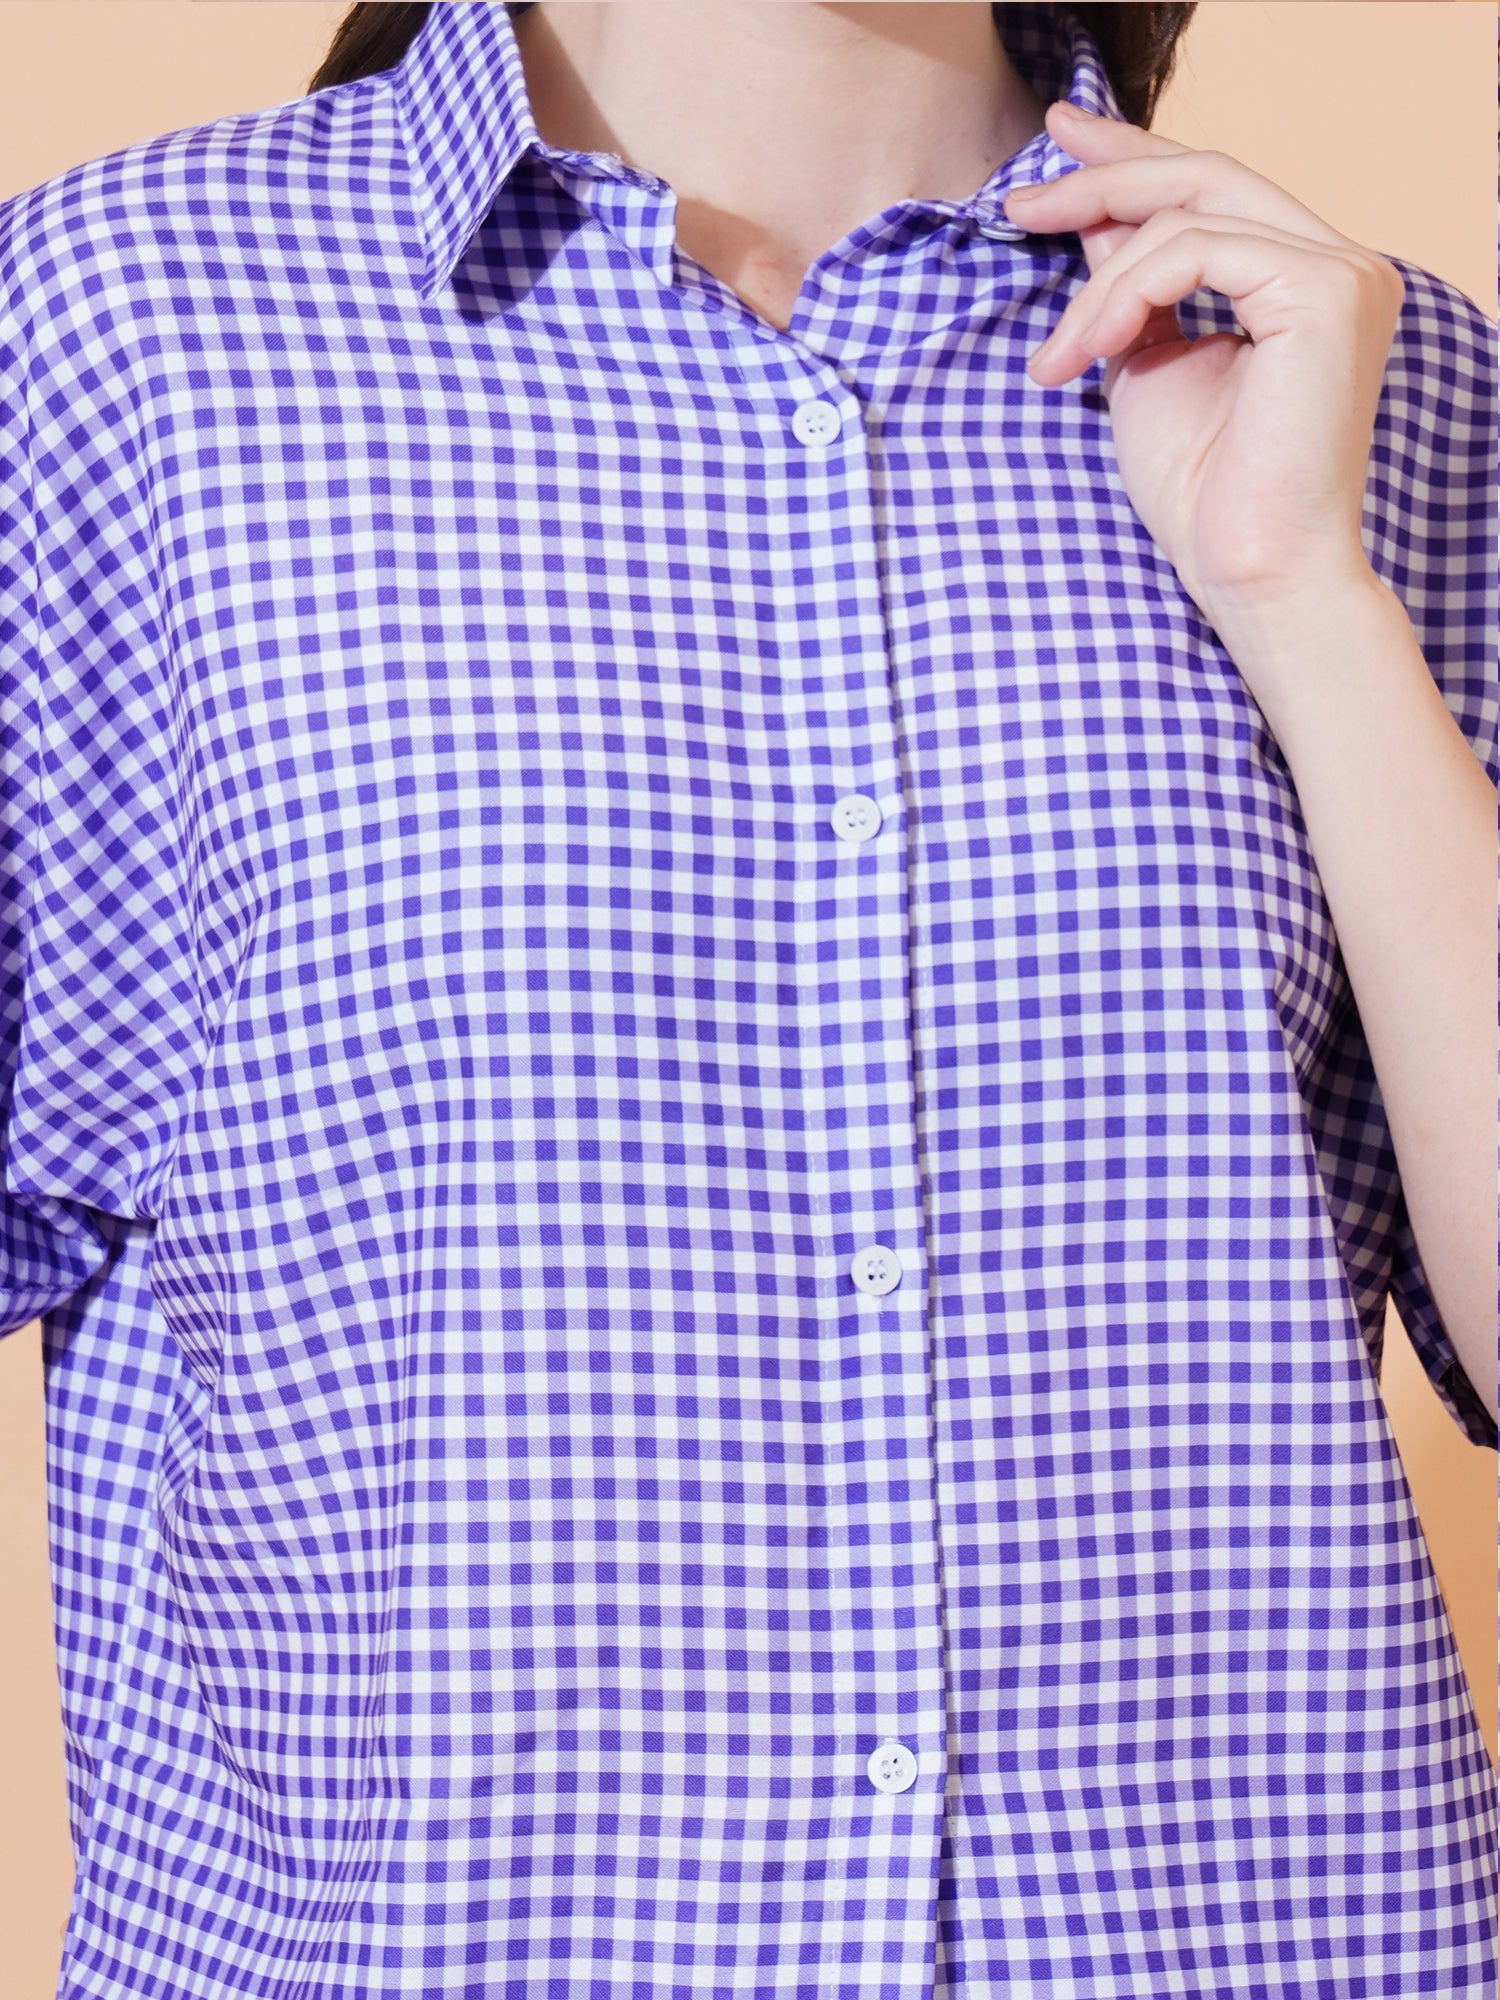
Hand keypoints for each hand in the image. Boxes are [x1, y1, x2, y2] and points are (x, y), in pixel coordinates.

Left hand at [1003, 102, 1402, 656]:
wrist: (1249, 572)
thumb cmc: (1203, 495)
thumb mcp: (1146, 363)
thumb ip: (1129, 286)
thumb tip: (1090, 215)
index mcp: (1306, 277)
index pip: (1214, 189)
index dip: (1130, 158)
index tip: (1051, 149)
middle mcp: (1339, 262)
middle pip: (1206, 174)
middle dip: (1103, 176)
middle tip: (1019, 198)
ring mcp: (1341, 272)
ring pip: (1188, 215)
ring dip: (1096, 280)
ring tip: (1055, 358)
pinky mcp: (1325, 293)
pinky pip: (1194, 251)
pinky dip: (1122, 293)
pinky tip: (1084, 350)